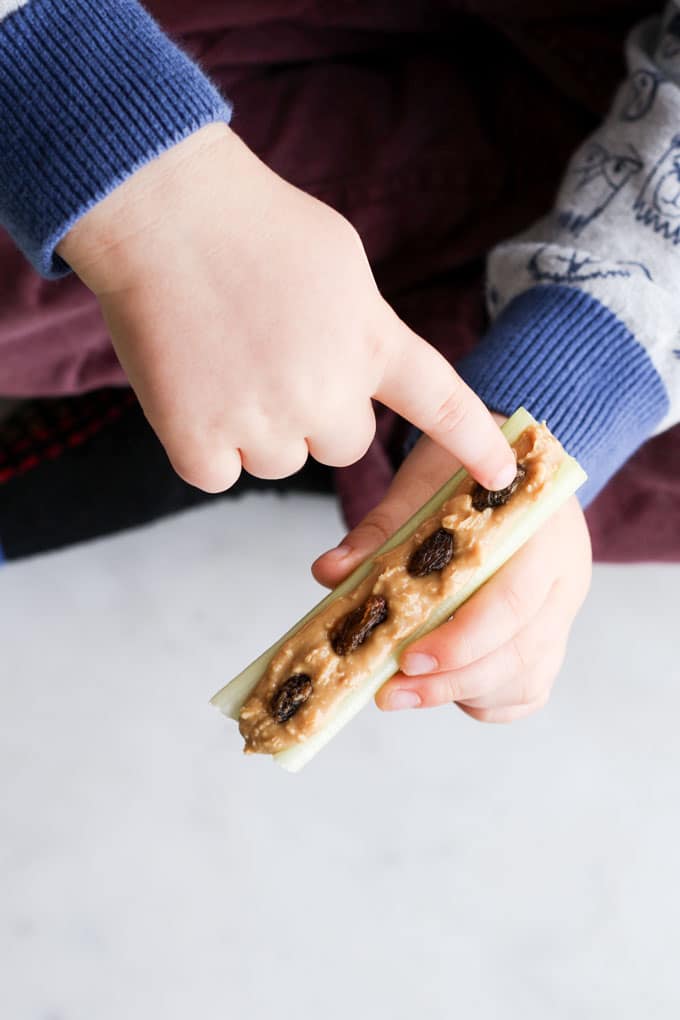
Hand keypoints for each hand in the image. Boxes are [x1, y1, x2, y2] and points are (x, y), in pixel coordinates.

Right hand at [57, 124, 515, 493]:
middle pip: (343, 447)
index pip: (440, 405)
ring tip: (225, 362)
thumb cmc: (251, 221)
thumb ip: (366, 328)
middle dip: (316, 416)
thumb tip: (363, 377)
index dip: (474, 444)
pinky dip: (205, 445)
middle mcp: (326, 392)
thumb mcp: (341, 262)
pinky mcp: (200, 442)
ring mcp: (263, 421)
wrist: (161, 211)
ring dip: (258, 431)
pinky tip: (192, 388)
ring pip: (280, 462)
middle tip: (274, 360)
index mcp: (371, 341)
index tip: (504, 474)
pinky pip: (220, 474)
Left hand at [313, 426, 591, 722]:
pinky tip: (442, 687)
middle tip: (390, 691)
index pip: (514, 601)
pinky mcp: (551, 638)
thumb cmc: (464, 472)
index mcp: (544, 532)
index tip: (408, 658)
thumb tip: (330, 572)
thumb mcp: (421, 486)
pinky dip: (484, 698)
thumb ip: (379, 532)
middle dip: (451, 680)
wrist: (503, 464)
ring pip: (525, 679)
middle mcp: (565, 579)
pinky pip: (527, 688)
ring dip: (462, 693)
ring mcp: (563, 613)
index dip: (461, 639)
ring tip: (404, 689)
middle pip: (521, 652)